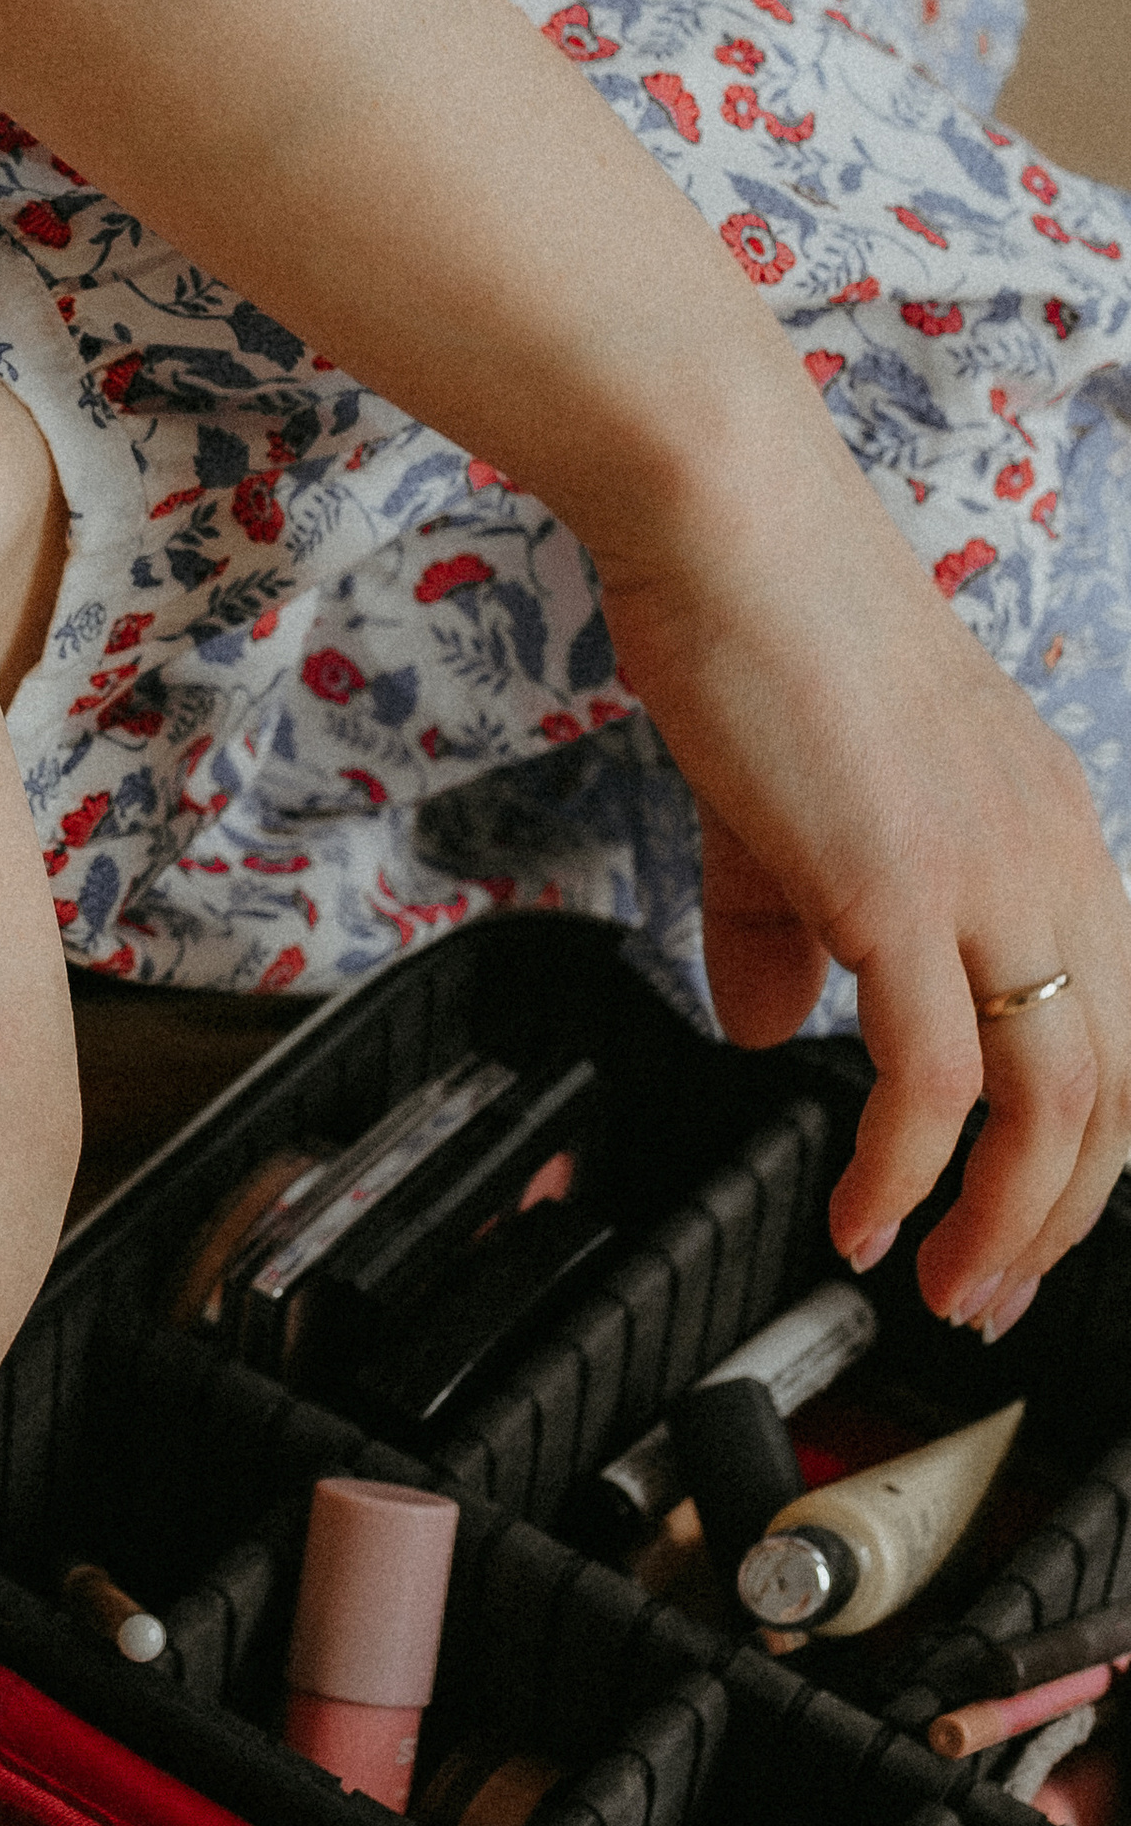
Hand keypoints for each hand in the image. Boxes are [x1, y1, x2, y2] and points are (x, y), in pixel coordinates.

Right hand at [599, 466, 1130, 1339]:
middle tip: (989, 1297)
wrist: (732, 528)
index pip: (1115, 1035)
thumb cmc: (765, 636)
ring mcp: (991, 877)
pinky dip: (906, 1173)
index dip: (1077, 1160)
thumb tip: (764, 1029)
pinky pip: (935, 1080)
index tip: (1011, 1234)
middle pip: (1116, 1091)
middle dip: (1057, 1222)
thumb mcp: (789, 818)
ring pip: (1054, 1104)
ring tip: (942, 1285)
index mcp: (1051, 837)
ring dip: (1004, 1222)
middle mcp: (1055, 860)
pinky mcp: (904, 892)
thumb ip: (785, 936)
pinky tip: (864, 1217)